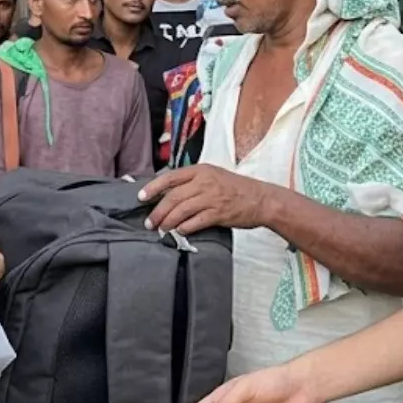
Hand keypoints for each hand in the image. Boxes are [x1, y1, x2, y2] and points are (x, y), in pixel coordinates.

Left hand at [138, 165, 271, 234]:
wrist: (261, 199)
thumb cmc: (236, 189)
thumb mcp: (213, 176)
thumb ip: (192, 182)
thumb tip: (167, 194)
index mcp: (201, 170)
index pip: (170, 177)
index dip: (153, 188)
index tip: (141, 197)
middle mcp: (205, 182)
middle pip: (173, 197)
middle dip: (157, 211)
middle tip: (150, 222)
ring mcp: (212, 198)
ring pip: (181, 210)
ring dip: (167, 222)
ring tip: (161, 229)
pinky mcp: (219, 213)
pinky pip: (195, 222)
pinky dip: (184, 228)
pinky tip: (179, 232)